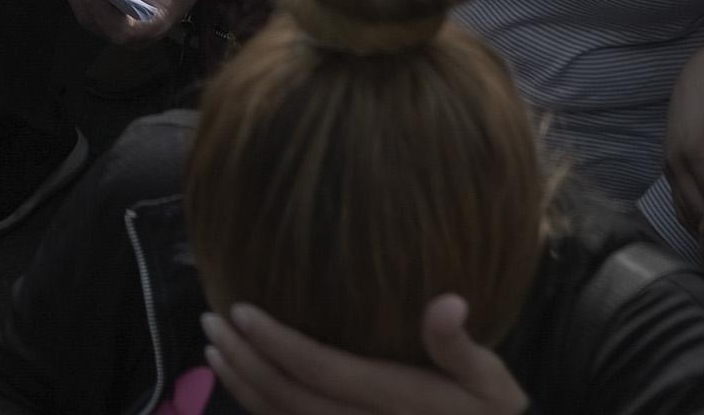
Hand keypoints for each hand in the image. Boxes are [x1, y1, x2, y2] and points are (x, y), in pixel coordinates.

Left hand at [203, 296, 530, 414]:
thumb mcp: (492, 384)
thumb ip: (461, 345)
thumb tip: (448, 300)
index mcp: (397, 401)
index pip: (323, 370)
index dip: (277, 342)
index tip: (241, 309)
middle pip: (289, 398)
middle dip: (245, 359)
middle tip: (211, 319)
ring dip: (241, 384)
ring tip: (213, 346)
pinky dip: (258, 410)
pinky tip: (239, 383)